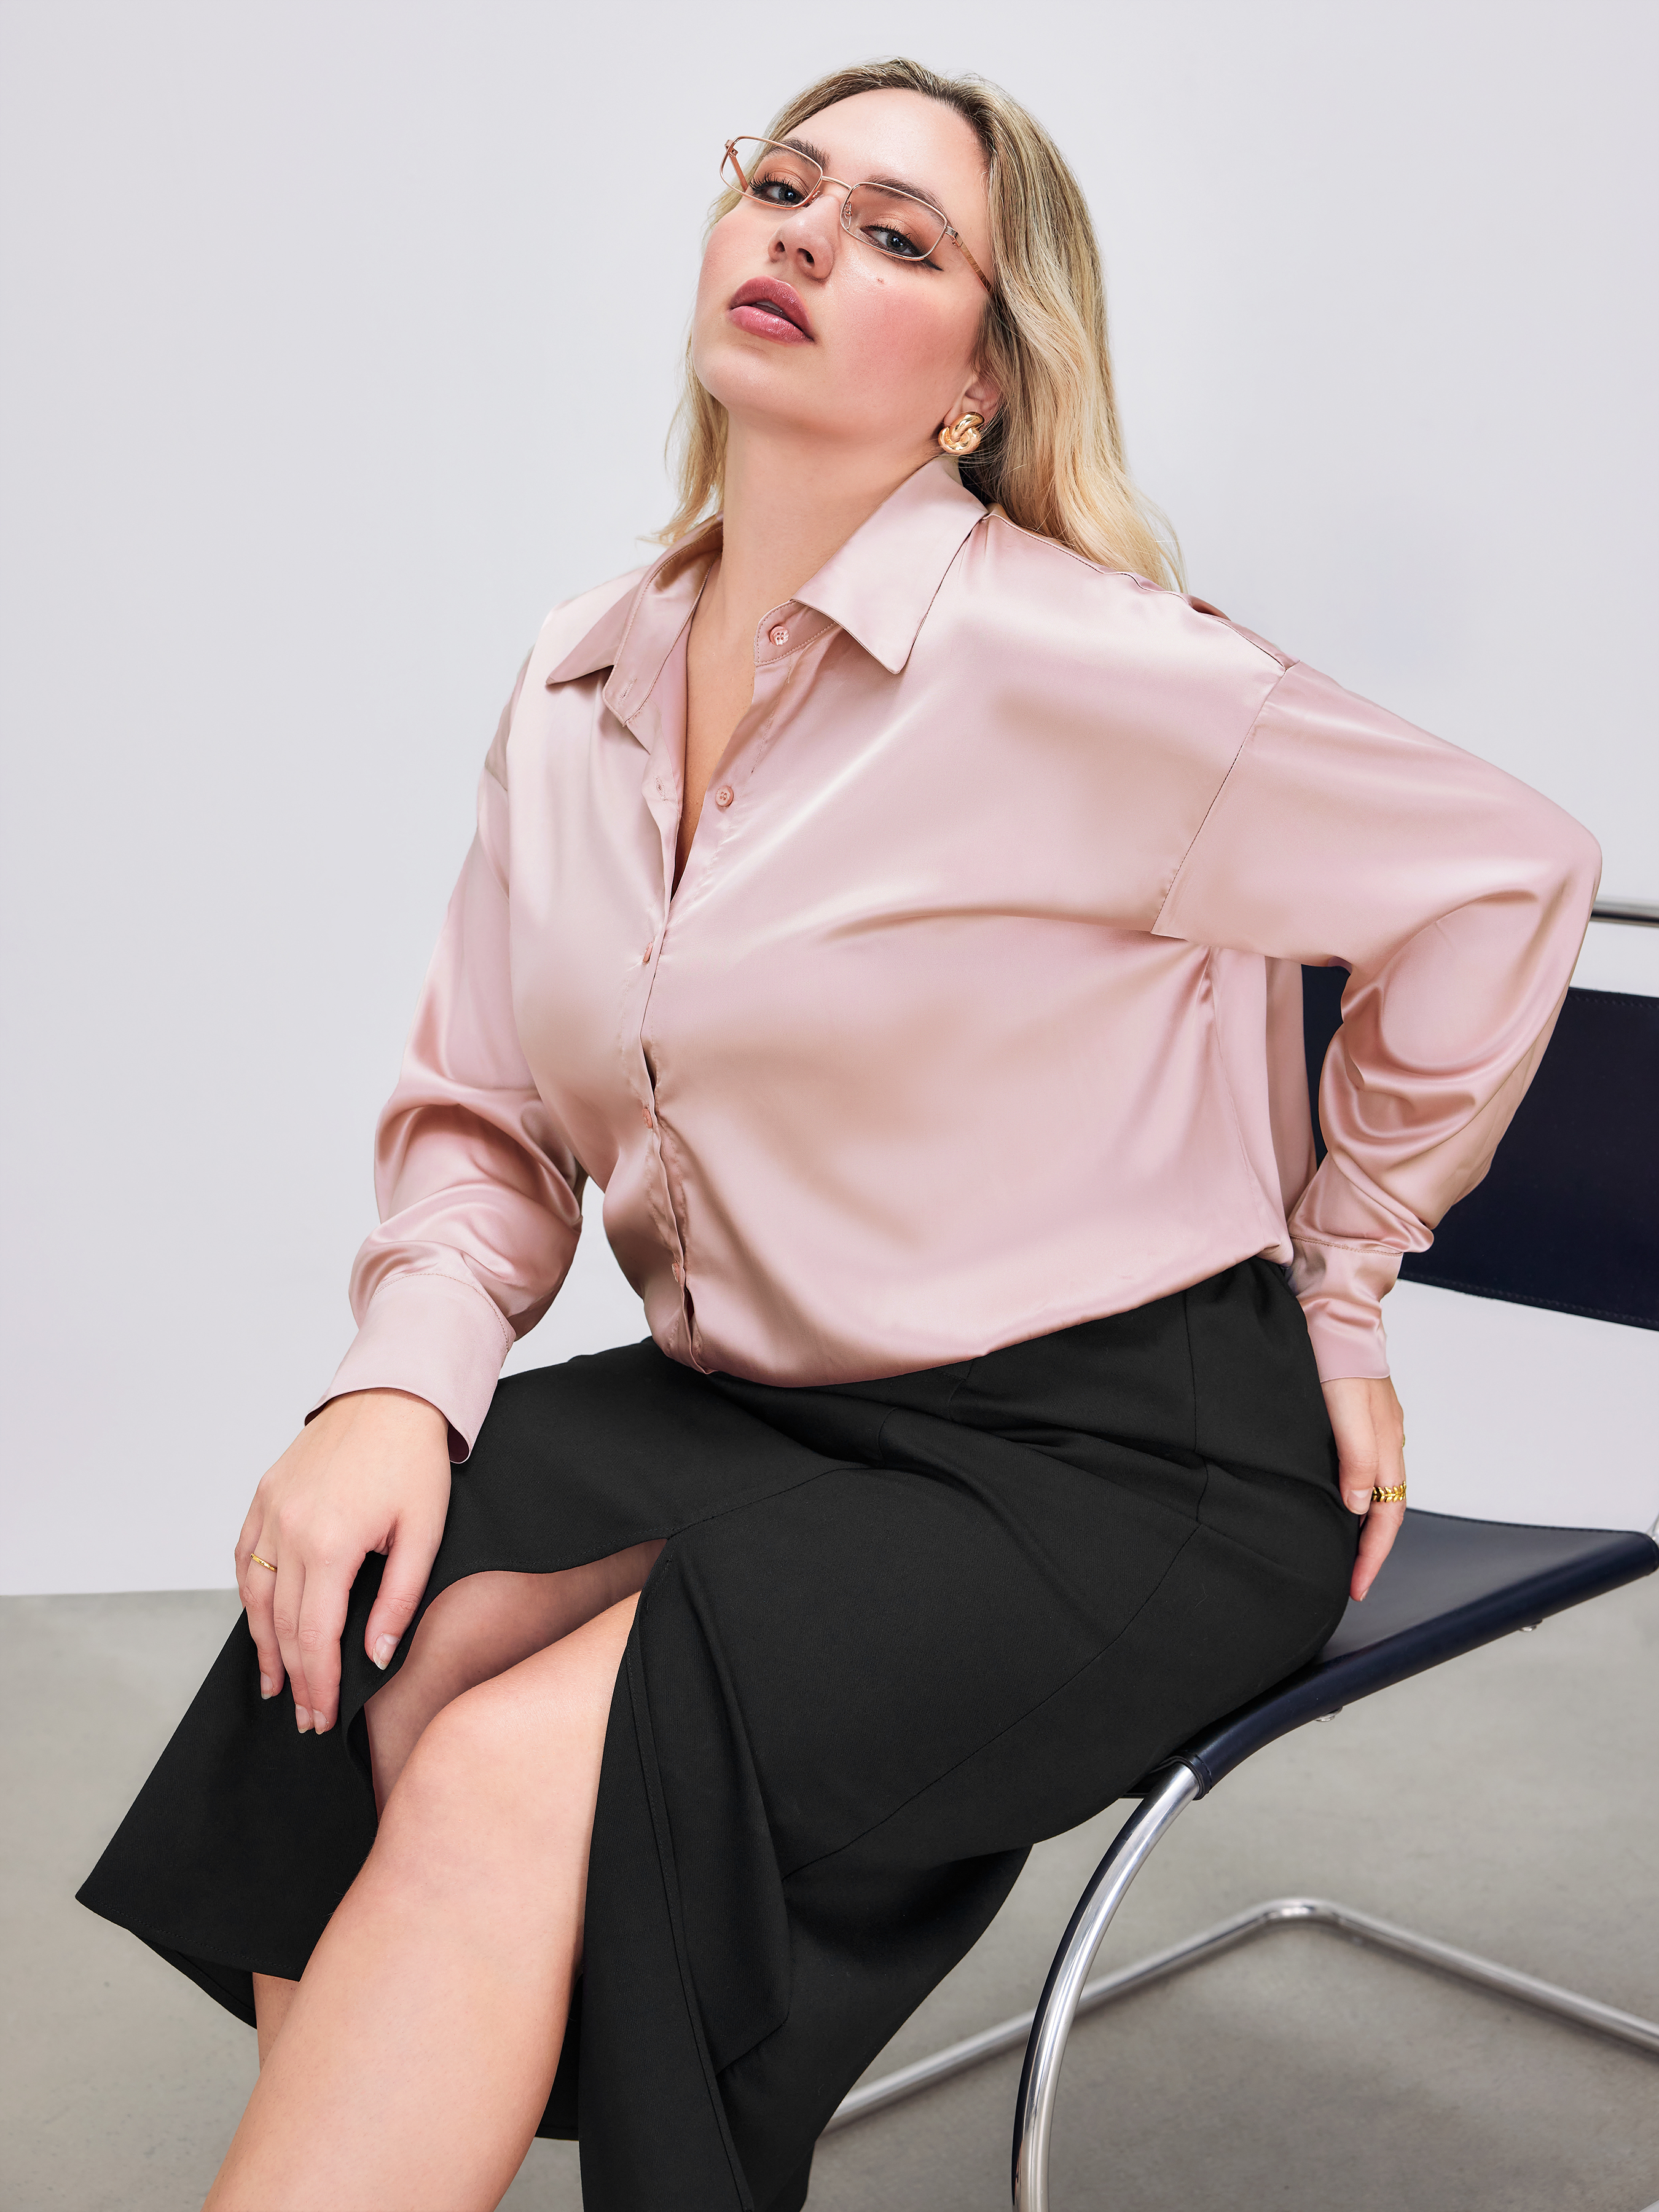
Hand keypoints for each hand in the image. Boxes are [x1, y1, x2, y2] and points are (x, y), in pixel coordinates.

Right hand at [234, 1389, 450, 1734]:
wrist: (391, 1396)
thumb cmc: (415, 1461)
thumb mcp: (425, 1532)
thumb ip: (399, 1599)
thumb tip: (374, 1657)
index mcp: (331, 1542)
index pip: (315, 1635)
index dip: (318, 1682)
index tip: (323, 1716)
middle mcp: (290, 1528)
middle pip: (282, 1624)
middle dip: (294, 1676)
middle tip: (304, 1715)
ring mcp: (270, 1510)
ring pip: (254, 1596)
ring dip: (263, 1645)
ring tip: (277, 1683)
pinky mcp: (264, 1495)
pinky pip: (245, 1558)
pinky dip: (248, 1596)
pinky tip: (259, 1622)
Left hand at [1321, 1375, 1406, 1603]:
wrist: (1332, 1311)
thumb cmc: (1336, 1356)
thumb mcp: (1345, 1408)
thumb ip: (1355, 1456)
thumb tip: (1357, 1506)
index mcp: (1388, 1444)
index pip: (1387, 1515)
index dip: (1373, 1554)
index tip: (1357, 1586)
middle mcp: (1387, 1441)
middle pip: (1386, 1509)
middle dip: (1371, 1549)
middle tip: (1353, 1582)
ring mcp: (1375, 1429)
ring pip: (1376, 1490)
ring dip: (1364, 1526)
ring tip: (1345, 1552)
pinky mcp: (1358, 1417)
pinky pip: (1364, 1469)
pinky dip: (1355, 1495)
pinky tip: (1337, 1500)